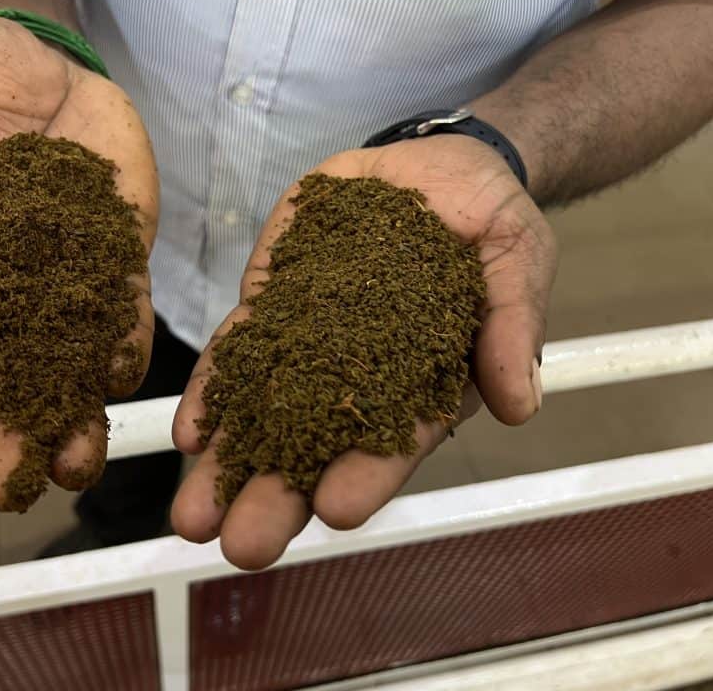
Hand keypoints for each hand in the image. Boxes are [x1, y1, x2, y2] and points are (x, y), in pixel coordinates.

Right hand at [0, 14, 157, 507]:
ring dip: (71, 413)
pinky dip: (122, 344)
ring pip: (64, 362)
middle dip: (4, 430)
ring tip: (76, 460)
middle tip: (9, 484)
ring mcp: (61, 276)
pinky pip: (121, 312)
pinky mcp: (115, 258)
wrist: (42, 57)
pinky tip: (121, 371)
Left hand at [170, 134, 555, 568]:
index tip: (338, 509)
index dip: (369, 473)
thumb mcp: (516, 258)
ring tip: (193, 518)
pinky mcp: (274, 299)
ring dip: (229, 463)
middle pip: (316, 443)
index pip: (396, 438)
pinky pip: (239, 348)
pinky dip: (215, 390)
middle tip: (243, 545)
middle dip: (278, 495)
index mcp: (424, 380)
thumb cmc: (488, 220)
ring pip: (264, 409)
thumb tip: (522, 404)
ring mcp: (310, 339)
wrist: (434, 167)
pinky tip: (190, 433)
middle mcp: (360, 375)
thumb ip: (512, 324)